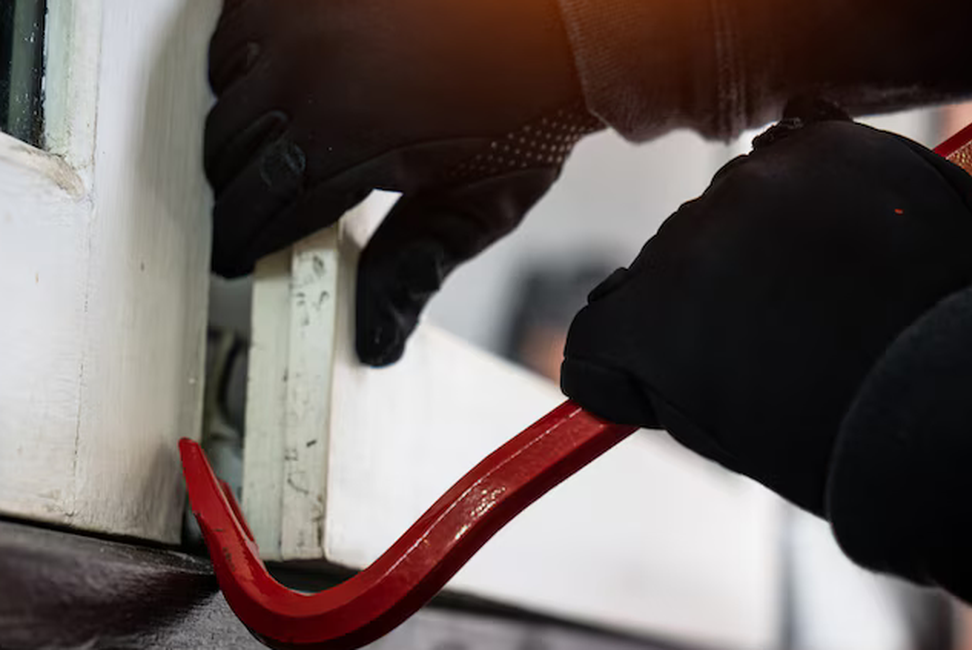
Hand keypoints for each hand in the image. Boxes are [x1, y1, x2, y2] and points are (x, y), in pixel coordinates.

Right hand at [205, 0, 600, 364]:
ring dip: (237, 126)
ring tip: (267, 152)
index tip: (238, 259)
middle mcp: (313, 72)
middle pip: (229, 151)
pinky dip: (243, 61)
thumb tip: (375, 337)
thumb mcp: (478, 204)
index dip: (243, 242)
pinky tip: (275, 84)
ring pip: (223, 87)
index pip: (262, 208)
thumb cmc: (526, 109)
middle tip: (251, 215)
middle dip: (235, 193)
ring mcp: (304, 18)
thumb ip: (414, 268)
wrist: (556, 23)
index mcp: (351, 140)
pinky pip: (236, 28)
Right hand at [561, 102, 971, 514]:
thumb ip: (670, 377)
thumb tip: (662, 338)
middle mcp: (676, 244)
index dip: (632, 356)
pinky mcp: (816, 144)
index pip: (599, 329)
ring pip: (736, 204)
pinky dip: (815, 181)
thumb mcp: (722, 429)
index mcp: (641, 327)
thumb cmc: (835, 431)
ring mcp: (748, 184)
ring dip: (768, 234)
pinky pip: (796, 147)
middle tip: (785, 331)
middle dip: (714, 289)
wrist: (953, 393)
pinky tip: (848, 226)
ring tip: (835, 286)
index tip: (669, 370)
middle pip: (674, 260)